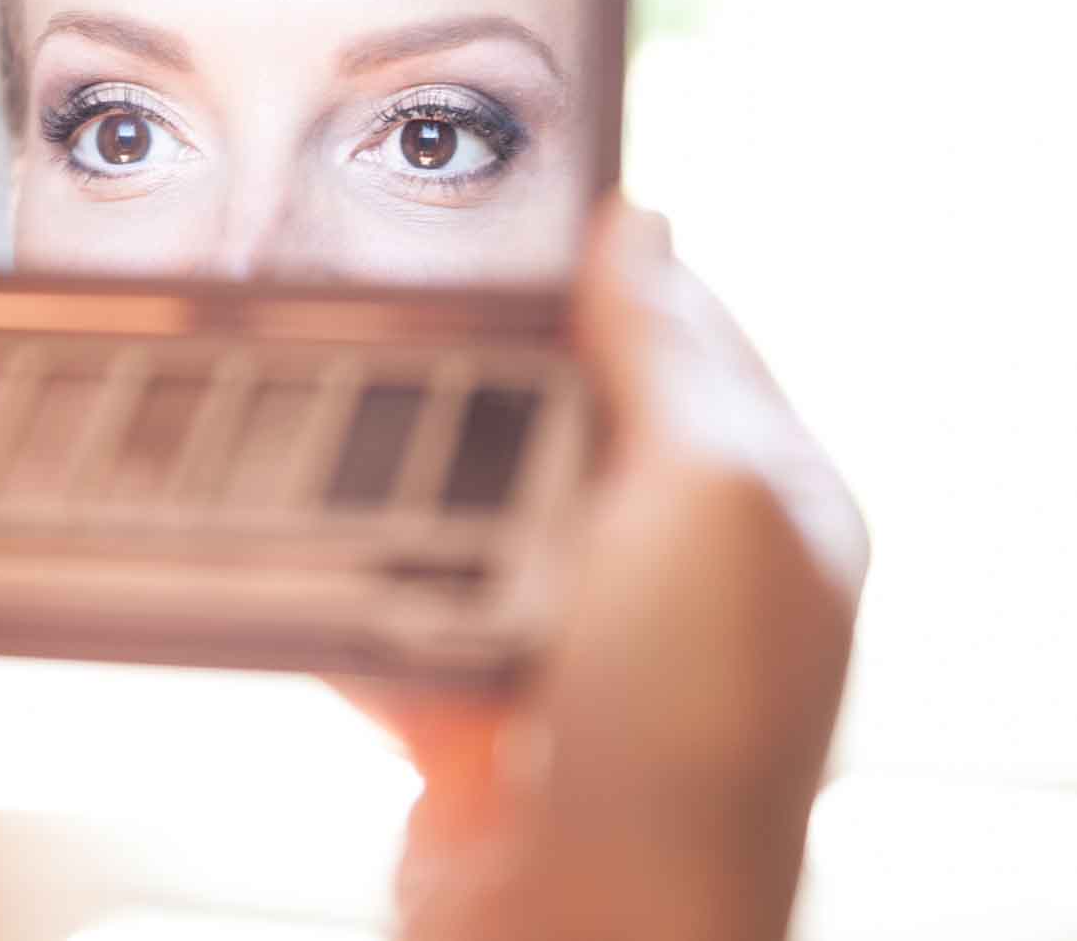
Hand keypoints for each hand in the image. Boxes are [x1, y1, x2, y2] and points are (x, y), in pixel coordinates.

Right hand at [349, 200, 868, 940]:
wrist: (583, 931)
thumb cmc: (688, 722)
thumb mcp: (711, 495)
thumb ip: (670, 356)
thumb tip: (638, 225)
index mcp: (763, 501)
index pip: (692, 336)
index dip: (611, 267)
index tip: (511, 208)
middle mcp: (676, 567)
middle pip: (562, 412)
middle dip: (483, 369)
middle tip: (395, 299)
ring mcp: (569, 640)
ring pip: (462, 507)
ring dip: (402, 484)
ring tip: (334, 420)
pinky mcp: (476, 704)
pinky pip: (394, 610)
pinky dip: (352, 594)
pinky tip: (313, 560)